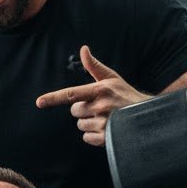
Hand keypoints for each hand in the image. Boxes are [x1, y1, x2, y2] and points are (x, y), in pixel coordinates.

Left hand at [35, 45, 150, 146]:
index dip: (53, 98)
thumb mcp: (112, 78)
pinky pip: (86, 138)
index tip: (39, 102)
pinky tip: (106, 129)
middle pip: (74, 111)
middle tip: (100, 108)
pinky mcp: (106, 138)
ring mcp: (104, 123)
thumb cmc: (126, 95)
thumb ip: (94, 66)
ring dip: (89, 123)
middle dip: (83, 110)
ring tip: (106, 119)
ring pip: (80, 125)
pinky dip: (93, 136)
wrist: (147, 117)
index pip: (71, 94)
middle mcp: (101, 106)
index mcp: (100, 90)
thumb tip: (83, 49)